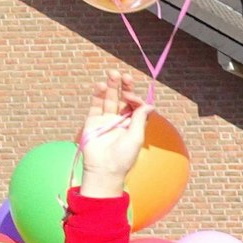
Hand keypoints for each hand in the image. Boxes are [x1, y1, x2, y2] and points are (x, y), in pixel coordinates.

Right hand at [79, 71, 150, 197]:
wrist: (104, 169)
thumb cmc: (123, 157)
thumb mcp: (136, 137)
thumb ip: (139, 119)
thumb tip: (149, 104)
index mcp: (133, 125)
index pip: (136, 106)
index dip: (136, 99)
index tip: (132, 98)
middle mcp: (120, 121)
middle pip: (123, 99)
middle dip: (124, 87)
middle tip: (124, 74)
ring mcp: (106, 120)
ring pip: (109, 99)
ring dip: (111, 86)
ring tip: (112, 73)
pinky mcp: (92, 121)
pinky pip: (96, 106)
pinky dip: (98, 95)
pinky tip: (101, 86)